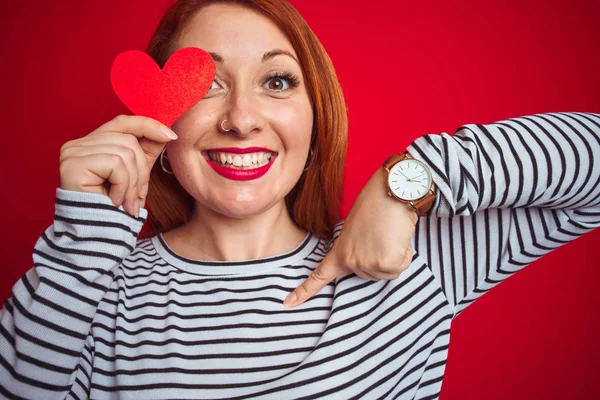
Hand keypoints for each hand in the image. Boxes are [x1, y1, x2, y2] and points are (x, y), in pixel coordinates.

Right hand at [59, 115, 177, 216]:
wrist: (96, 237)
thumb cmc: (114, 209)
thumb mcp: (135, 175)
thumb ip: (146, 152)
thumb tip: (166, 132)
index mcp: (90, 143)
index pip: (123, 122)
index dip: (148, 125)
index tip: (171, 136)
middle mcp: (77, 144)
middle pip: (129, 141)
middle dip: (142, 171)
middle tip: (137, 198)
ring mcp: (72, 153)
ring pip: (125, 153)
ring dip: (133, 183)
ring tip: (126, 203)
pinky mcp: (73, 165)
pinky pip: (115, 165)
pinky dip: (122, 186)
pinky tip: (114, 201)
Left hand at [283, 167, 417, 306]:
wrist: (391, 191)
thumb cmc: (376, 203)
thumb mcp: (357, 228)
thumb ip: (357, 247)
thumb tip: (372, 253)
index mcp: (340, 250)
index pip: (320, 275)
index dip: (305, 291)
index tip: (289, 303)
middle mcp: (350, 260)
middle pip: (371, 275)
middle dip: (381, 257)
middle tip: (381, 234)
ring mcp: (367, 263)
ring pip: (388, 272)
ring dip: (394, 254)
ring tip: (389, 233)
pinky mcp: (385, 263)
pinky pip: (400, 265)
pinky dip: (404, 252)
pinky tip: (397, 236)